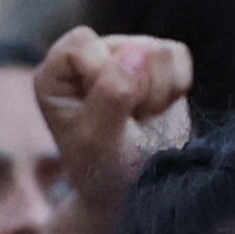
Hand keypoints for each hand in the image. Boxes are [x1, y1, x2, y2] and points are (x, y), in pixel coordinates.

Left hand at [36, 25, 194, 213]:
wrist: (133, 189)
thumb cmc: (104, 169)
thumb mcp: (98, 140)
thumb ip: (112, 95)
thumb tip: (138, 51)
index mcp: (56, 73)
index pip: (82, 44)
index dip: (101, 75)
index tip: (105, 114)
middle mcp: (89, 57)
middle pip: (126, 46)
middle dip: (137, 91)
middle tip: (128, 124)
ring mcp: (124, 55)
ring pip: (157, 52)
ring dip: (157, 94)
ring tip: (142, 119)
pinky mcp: (156, 61)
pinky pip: (177, 56)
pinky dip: (176, 88)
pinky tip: (159, 110)